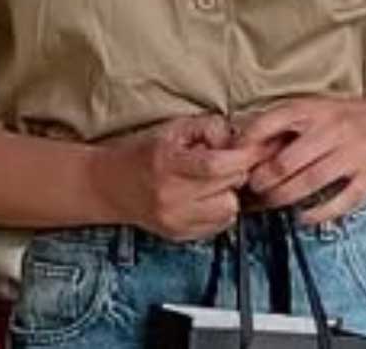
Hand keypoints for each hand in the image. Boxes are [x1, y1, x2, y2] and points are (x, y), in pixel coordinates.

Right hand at [92, 114, 270, 241]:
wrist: (110, 185)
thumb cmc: (143, 152)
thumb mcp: (174, 128)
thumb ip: (208, 128)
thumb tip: (237, 139)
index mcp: (167, 165)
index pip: (215, 166)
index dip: (241, 157)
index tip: (255, 149)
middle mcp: (171, 198)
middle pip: (227, 189)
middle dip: (237, 172)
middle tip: (229, 160)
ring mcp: (175, 221)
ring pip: (228, 211)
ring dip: (229, 193)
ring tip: (215, 181)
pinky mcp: (179, 236)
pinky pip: (218, 226)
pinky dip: (219, 209)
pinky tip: (206, 196)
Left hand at [236, 90, 365, 225]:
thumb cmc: (353, 117)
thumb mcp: (320, 108)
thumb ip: (289, 124)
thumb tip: (247, 143)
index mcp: (316, 108)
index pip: (272, 121)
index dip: (248, 141)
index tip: (234, 157)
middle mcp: (333, 129)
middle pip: (286, 161)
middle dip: (263, 180)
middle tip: (251, 189)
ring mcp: (353, 154)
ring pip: (308, 183)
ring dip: (283, 199)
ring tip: (270, 204)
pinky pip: (339, 201)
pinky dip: (316, 214)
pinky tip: (302, 217)